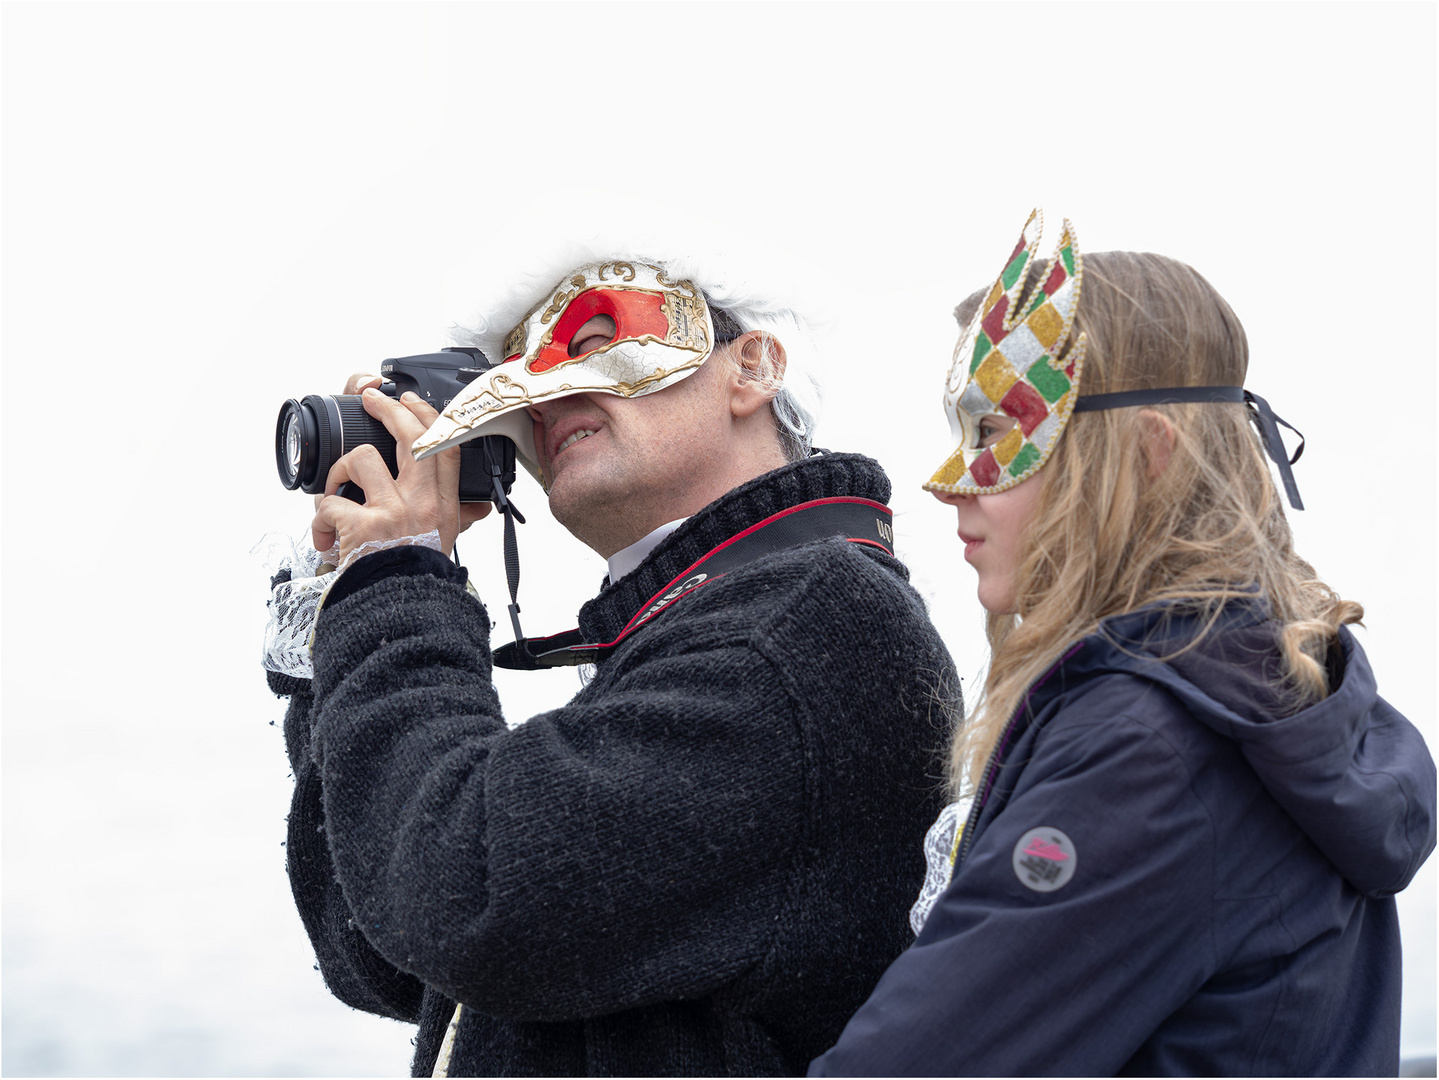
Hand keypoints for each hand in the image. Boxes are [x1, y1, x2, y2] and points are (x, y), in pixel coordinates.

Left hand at [311, 388, 490, 562]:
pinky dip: (320, 519)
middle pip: (411, 437)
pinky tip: (324, 536)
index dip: (429, 417)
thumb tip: (480, 508)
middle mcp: (422, 504)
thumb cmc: (417, 578)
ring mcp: (393, 512)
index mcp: (444, 505)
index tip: (412, 402)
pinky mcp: (363, 526)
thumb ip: (460, 519)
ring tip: (334, 492)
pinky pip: (330, 504)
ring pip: (362, 459)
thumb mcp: (446, 544)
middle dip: (389, 410)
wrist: (398, 611)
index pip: (445, 447)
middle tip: (370, 401)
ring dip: (340, 472)